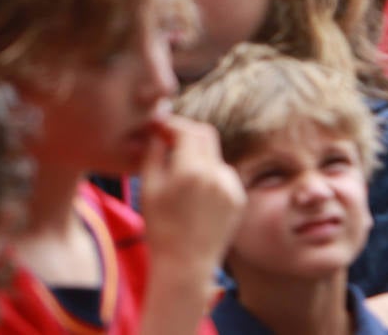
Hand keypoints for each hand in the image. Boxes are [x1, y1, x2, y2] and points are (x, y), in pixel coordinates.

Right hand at [139, 115, 244, 269]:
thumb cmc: (160, 227)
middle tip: (167, 138)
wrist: (185, 265)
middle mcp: (217, 175)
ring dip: (196, 154)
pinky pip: (222, 173)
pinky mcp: (239, 199)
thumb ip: (153, 152)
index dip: (171, 124)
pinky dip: (208, 172)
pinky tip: (193, 190)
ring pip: (213, 154)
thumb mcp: (148, 187)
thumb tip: (157, 131)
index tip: (157, 127)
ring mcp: (232, 187)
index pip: (187, 129)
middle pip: (205, 135)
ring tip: (177, 170)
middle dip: (185, 133)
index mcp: (192, 171)